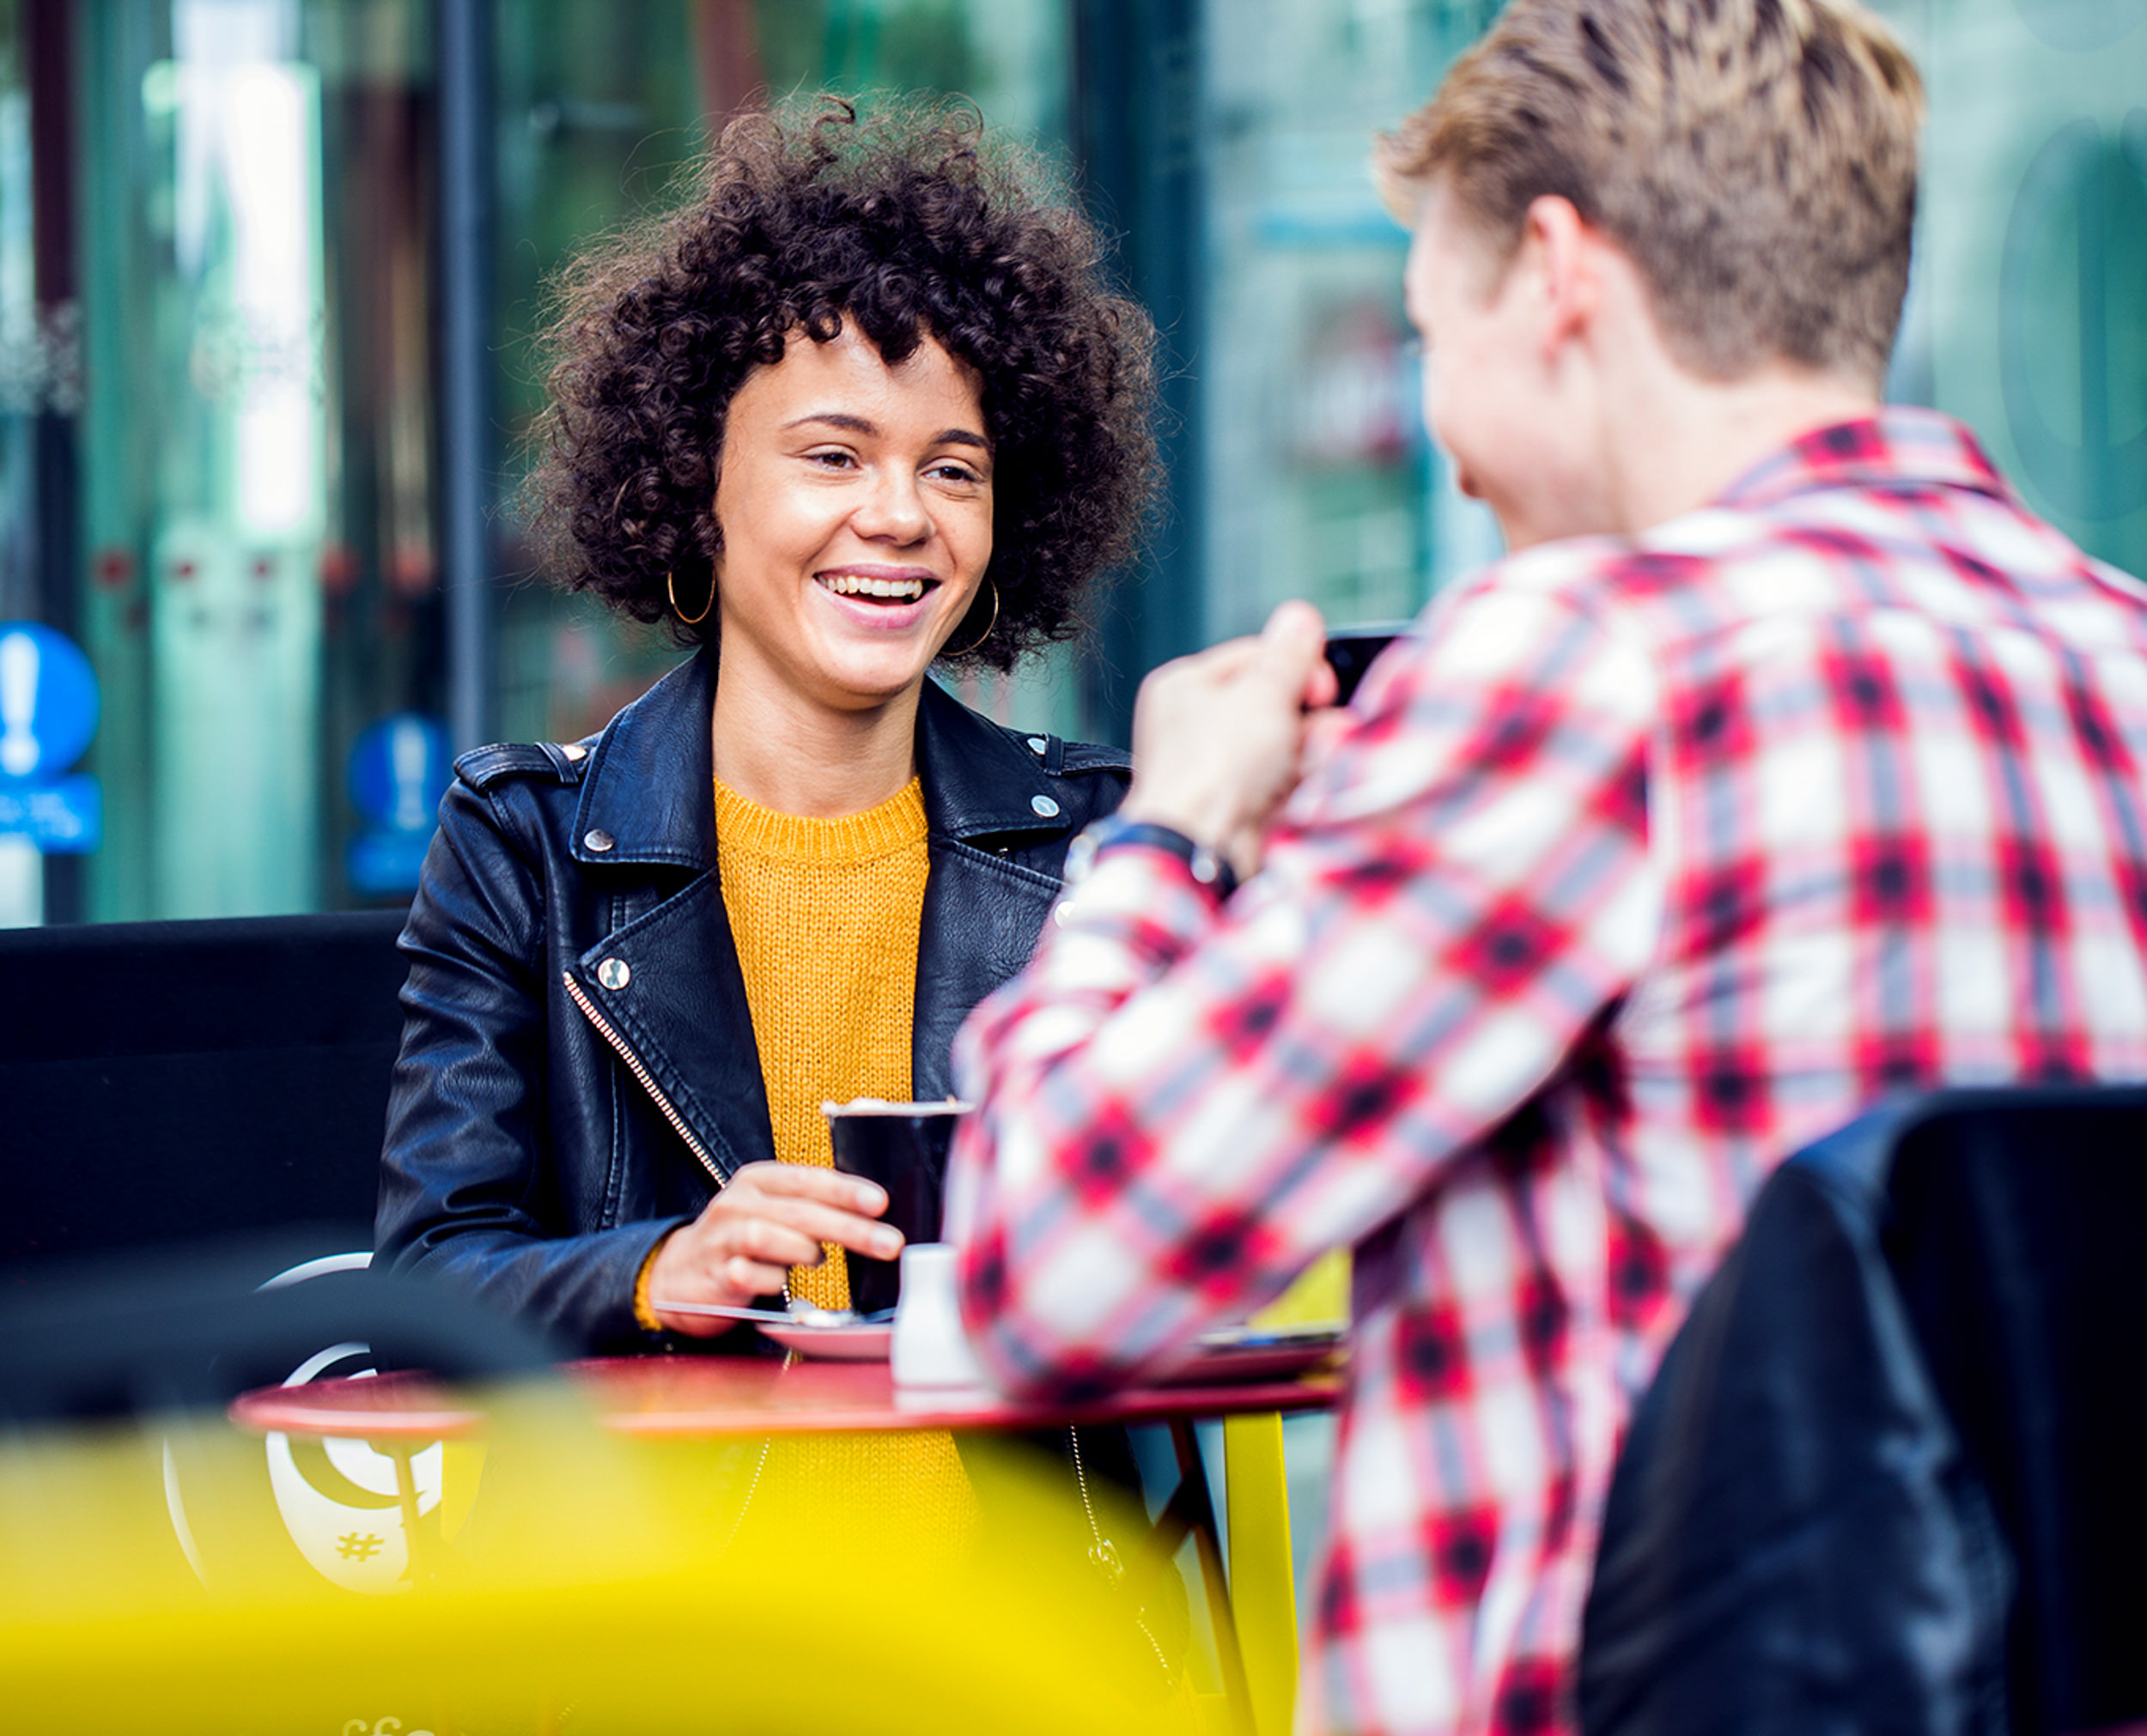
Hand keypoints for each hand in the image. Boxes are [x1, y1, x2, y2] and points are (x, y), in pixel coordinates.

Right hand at [645, 1162, 900, 1336]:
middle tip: (888, 1243)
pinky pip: (747, 1275)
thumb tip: (872, 1214)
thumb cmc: (741, 1241)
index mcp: (759, 1180)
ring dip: (803, 1249)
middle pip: (799, 1210)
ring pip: (768, 1235)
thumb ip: (813, 1207)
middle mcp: (738, 1203)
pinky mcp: (712, 1274)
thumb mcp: (773, 1211)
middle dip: (849, 1227)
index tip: (881, 1202)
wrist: (678, 1274)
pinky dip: (769, 1280)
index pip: (808, 1179)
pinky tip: (776, 1281)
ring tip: (818, 1259)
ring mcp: (721, 1238)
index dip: (846, 1190)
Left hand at [1121, 601, 1335, 879]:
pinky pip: (1279, 782)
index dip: (1295, 666)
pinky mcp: (1234, 808)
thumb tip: (1300, 617)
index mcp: (1184, 687)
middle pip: (1272, 703)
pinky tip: (1314, 784)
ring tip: (1325, 758)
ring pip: (1281, 745)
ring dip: (1312, 748)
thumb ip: (1289, 655)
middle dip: (1309, 714)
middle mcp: (1192, 726)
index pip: (1254, 657)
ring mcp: (1213, 770)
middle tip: (1327, 727)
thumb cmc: (1216, 767)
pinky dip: (1300, 781)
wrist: (1199, 849)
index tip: (1322, 687)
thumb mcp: (1262, 694)